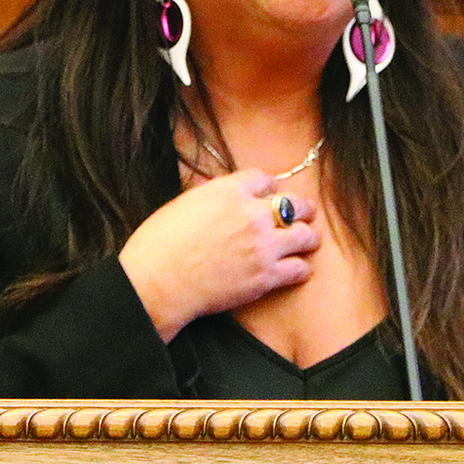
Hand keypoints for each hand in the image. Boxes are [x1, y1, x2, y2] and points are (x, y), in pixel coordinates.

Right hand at [118, 169, 319, 341]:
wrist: (156, 282)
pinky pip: (300, 269)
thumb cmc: (158, 244)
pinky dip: (301, 269)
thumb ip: (212, 197)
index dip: (270, 189)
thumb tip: (224, 195)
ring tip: (307, 241)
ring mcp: (263, 246)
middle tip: (304, 215)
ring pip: (305, 235)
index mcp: (229, 191)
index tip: (271, 196)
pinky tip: (297, 269)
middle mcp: (252, 214)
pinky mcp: (266, 277)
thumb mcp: (184, 203)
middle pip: (295, 204)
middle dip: (301, 209)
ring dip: (307, 237)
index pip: (265, 180)